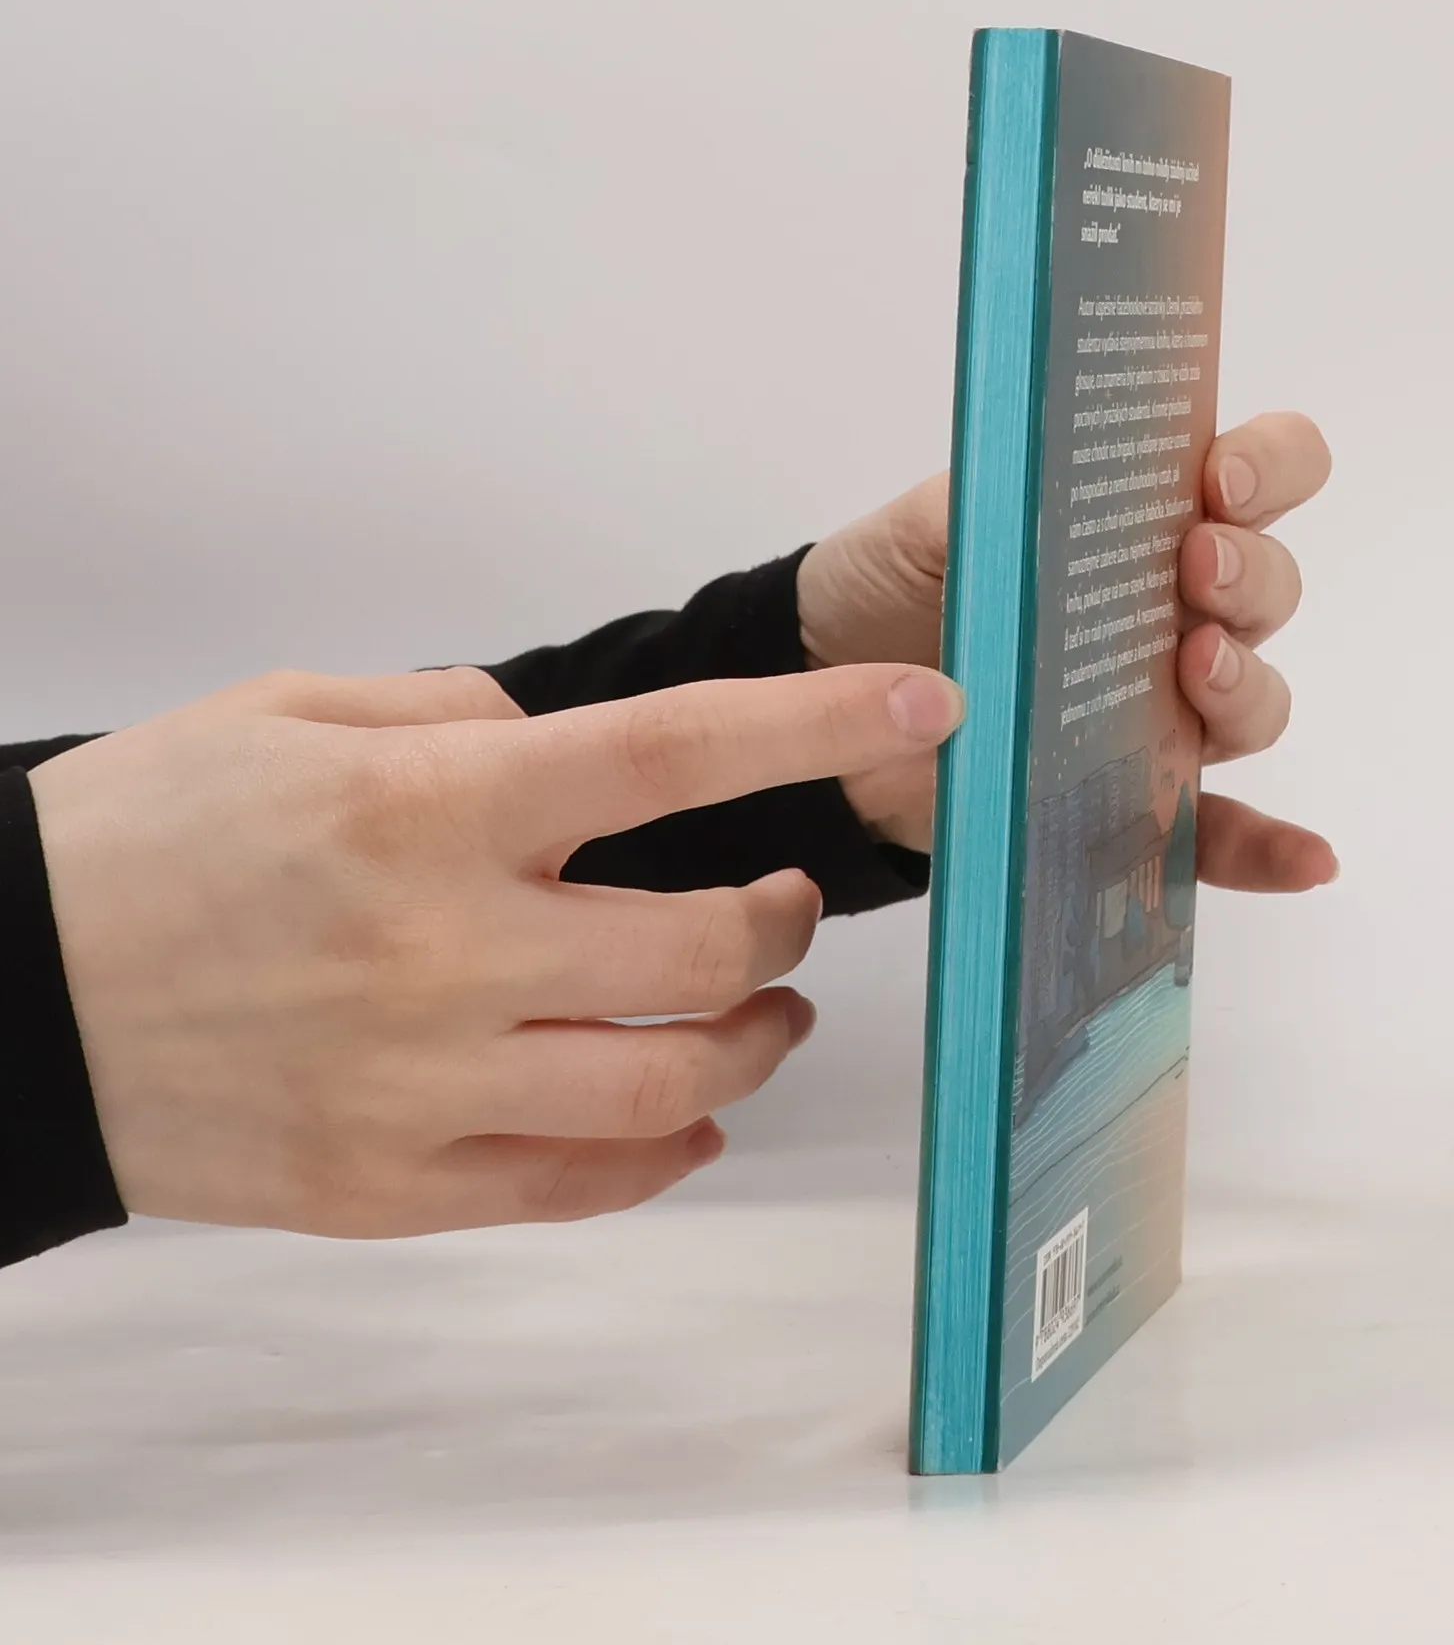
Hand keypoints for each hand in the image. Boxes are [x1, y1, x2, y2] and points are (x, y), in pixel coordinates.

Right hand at [29, 661, 963, 1235]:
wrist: (0, 995)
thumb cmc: (146, 834)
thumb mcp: (292, 716)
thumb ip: (451, 715)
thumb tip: (560, 742)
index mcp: (430, 809)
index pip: (674, 753)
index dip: (817, 727)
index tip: (922, 706)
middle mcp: (449, 950)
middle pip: (708, 945)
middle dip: (781, 915)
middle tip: (781, 898)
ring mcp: (427, 1084)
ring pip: (672, 1082)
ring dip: (753, 1037)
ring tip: (761, 1005)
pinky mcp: (393, 1187)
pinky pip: (581, 1184)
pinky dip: (664, 1149)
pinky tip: (686, 1111)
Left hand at [796, 411, 1335, 889]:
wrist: (834, 680)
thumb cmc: (905, 580)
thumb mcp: (940, 517)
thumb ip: (1000, 495)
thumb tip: (1046, 486)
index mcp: (1151, 520)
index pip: (1262, 474)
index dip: (1267, 467)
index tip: (1216, 478)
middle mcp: (1180, 612)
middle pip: (1269, 588)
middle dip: (1248, 573)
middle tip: (1193, 564)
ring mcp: (1163, 710)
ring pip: (1255, 701)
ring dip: (1247, 683)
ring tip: (1197, 671)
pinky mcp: (1131, 800)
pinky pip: (1219, 833)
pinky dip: (1272, 851)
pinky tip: (1309, 861)